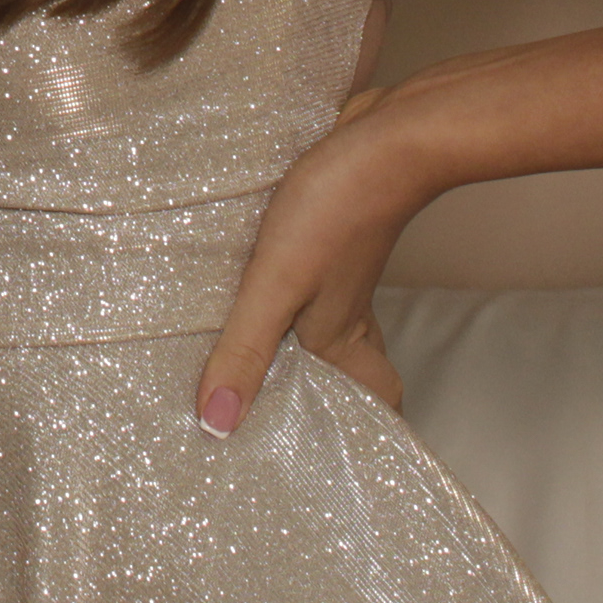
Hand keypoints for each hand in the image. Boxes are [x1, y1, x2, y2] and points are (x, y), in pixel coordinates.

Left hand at [195, 87, 421, 432]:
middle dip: (318, 398)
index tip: (312, 466)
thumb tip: (216, 425)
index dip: (351, 438)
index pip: (369, 410)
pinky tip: (248, 285)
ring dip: (294, 347)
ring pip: (327, 330)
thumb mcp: (276, 285)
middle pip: (350, 375)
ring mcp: (341, 277)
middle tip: (266, 416)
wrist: (386, 136)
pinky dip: (285, 298)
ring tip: (243, 362)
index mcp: (342, 341)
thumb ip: (245, 350)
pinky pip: (310, 285)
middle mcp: (347, 316)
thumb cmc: (336, 209)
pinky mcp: (329, 240)